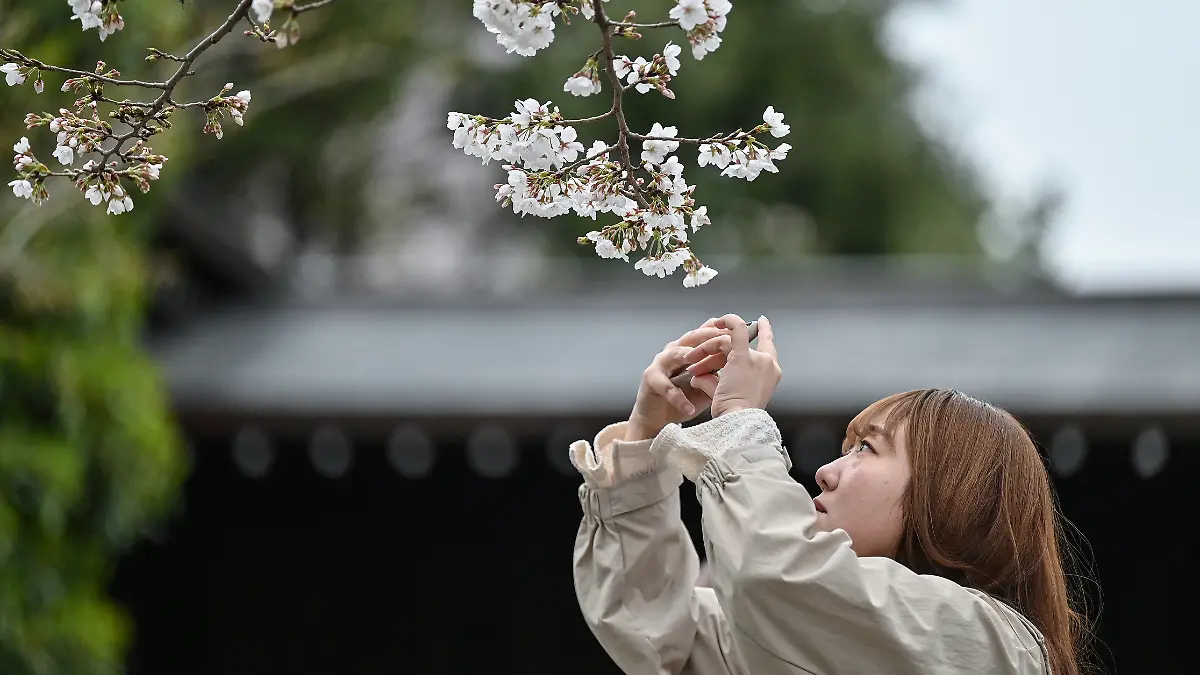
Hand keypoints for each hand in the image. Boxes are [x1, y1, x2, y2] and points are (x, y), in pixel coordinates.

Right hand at [626, 319, 732, 440]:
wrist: (660, 417)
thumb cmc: (685, 397)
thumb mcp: (708, 382)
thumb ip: (722, 370)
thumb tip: (746, 364)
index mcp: (690, 348)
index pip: (705, 332)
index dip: (721, 330)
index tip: (737, 331)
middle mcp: (674, 350)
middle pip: (691, 337)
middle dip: (708, 336)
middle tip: (724, 339)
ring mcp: (661, 363)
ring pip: (676, 353)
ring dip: (690, 357)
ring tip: (702, 367)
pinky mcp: (651, 379)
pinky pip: (666, 386)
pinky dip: (678, 397)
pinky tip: (689, 407)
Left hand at [685, 314, 780, 417]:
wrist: (736, 421)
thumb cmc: (731, 415)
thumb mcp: (725, 396)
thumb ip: (714, 382)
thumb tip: (698, 377)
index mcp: (770, 376)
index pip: (769, 349)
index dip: (765, 333)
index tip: (762, 321)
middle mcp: (768, 365)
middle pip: (742, 346)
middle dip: (717, 348)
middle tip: (696, 357)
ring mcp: (758, 360)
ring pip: (729, 342)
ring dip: (707, 349)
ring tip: (690, 361)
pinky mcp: (743, 356)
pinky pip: (737, 329)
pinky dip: (728, 321)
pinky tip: (717, 320)